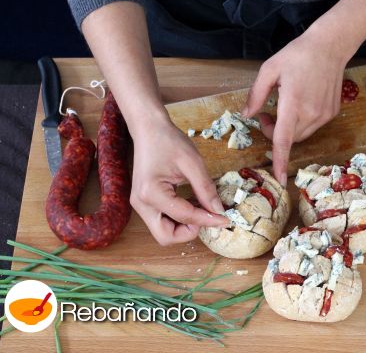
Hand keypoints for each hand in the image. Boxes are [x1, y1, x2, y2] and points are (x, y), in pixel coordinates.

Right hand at [129, 117, 228, 245]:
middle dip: (189, 232)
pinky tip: (191, 203)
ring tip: (200, 207)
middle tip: (207, 216)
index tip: (225, 219)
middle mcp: (141, 204)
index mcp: (151, 193)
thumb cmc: (169, 141)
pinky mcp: (144, 202)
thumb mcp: (193, 162)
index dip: (208, 220)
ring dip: (184, 226)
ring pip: (163, 232)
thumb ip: (206, 189)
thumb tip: (219, 210)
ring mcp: (140, 204)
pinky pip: (162, 220)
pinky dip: (178, 219)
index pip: (184, 217)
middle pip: (166, 237)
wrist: (149, 129)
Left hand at [242, 27, 352, 185]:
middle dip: (274, 132)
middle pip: (289, 138)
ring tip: (282, 107)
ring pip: (301, 135)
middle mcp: (311, 114)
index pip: (284, 140)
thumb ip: (256, 94)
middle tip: (266, 114)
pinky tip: (301, 101)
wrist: (330, 47)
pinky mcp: (331, 113)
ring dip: (288, 129)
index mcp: (293, 104)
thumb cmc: (297, 54)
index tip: (279, 179)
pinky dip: (302, 122)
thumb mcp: (269, 69)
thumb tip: (247, 115)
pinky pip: (312, 126)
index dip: (280, 161)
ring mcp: (324, 115)